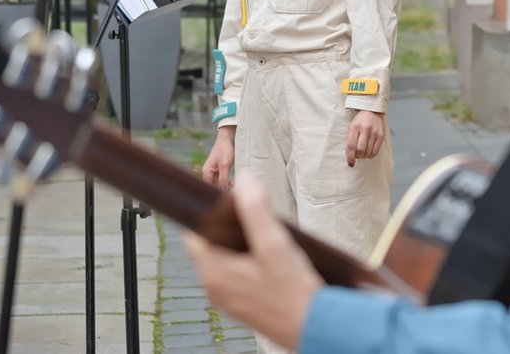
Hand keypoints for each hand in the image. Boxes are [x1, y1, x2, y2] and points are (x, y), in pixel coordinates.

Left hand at [184, 174, 323, 347]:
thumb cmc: (293, 291)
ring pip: (227, 259)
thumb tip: (245, 181)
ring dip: (241, 242)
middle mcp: (216, 288)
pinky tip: (271, 253)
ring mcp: (230, 299)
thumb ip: (257, 211)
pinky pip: (238, 274)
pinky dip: (249, 259)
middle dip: (229, 225)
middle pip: (212, 245)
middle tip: (251, 208)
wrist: (314, 328)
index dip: (207, 212)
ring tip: (265, 228)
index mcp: (214, 273)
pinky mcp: (246, 304)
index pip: (195, 233)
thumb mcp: (275, 244)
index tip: (223, 196)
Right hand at [202, 127, 235, 190]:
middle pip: (214, 186)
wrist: (228, 138)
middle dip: (222, 190)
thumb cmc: (225, 149)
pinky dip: (227, 182)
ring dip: (226, 186)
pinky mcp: (220, 170)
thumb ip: (223, 178)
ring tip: (234, 187)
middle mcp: (209, 173)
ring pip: (219, 183)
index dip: (217, 192)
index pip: (209, 187)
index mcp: (206, 172)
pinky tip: (233, 183)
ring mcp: (214, 171)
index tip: (227, 195)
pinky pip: (223, 179)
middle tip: (232, 192)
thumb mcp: (224, 165)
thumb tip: (223, 191)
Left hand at [345, 110, 384, 166]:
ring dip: (365, 156)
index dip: (350, 157)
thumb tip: (350, 156)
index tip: (350, 164)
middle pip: (360, 150)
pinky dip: (372, 155)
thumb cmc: (359, 122)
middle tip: (358, 156)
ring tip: (363, 154)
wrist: (372, 111)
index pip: (351, 146)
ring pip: (368, 151)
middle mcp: (365, 129)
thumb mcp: (352, 128)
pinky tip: (369, 154)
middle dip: (358, 157)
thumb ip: (350, 140)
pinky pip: (376, 150)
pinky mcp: (381, 135)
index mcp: (354, 127)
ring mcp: (374, 132)